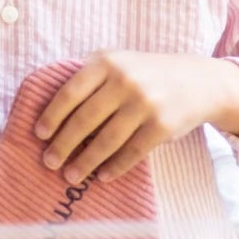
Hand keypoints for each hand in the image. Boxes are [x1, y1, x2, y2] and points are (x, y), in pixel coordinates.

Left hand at [35, 51, 238, 181]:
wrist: (199, 81)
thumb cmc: (148, 74)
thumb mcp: (120, 62)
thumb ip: (92, 77)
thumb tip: (53, 111)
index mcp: (108, 61)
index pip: (71, 92)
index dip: (52, 115)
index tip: (39, 134)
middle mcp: (125, 80)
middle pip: (84, 119)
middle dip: (63, 144)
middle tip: (49, 162)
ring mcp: (145, 103)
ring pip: (106, 140)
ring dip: (85, 162)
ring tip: (71, 176)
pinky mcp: (162, 125)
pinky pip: (132, 152)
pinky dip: (115, 167)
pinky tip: (103, 176)